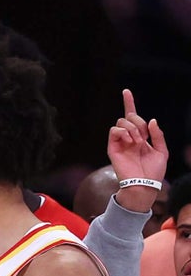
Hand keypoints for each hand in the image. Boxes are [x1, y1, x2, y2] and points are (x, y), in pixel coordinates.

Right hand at [108, 89, 168, 213]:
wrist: (144, 184)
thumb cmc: (154, 171)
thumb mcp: (162, 150)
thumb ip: (157, 135)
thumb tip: (150, 120)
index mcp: (140, 137)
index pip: (133, 117)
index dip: (129, 103)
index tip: (126, 92)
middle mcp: (128, 138)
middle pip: (129, 117)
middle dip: (138, 122)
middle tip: (143, 137)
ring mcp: (120, 142)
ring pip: (122, 122)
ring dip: (133, 129)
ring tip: (137, 142)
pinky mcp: (112, 148)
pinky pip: (114, 130)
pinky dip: (124, 132)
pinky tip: (130, 141)